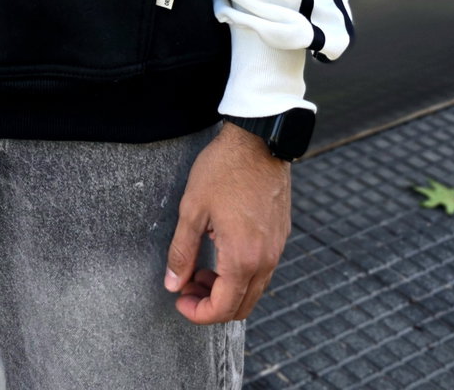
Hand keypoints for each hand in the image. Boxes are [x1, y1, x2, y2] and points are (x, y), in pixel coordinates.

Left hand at [162, 121, 291, 322]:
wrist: (259, 140)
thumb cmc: (224, 169)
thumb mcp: (192, 208)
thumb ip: (182, 252)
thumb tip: (173, 284)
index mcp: (242, 258)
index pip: (223, 308)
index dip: (198, 313)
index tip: (180, 300)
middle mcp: (265, 260)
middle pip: (241, 306)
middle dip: (211, 305)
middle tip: (187, 286)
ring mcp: (276, 248)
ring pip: (253, 289)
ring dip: (226, 289)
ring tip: (201, 268)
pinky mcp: (280, 235)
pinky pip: (263, 270)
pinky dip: (241, 273)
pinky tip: (220, 249)